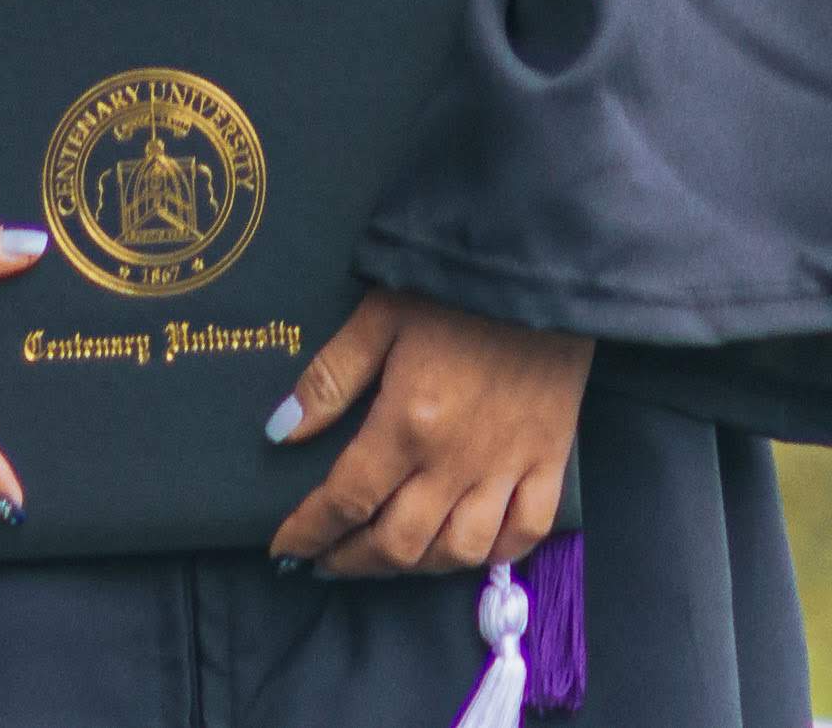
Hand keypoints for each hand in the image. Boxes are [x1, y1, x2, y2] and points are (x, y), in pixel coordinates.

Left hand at [267, 289, 590, 577]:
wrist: (537, 263)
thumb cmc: (450, 286)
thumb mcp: (378, 316)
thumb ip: (330, 378)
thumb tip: (280, 432)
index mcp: (407, 423)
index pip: (347, 499)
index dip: (310, 531)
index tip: (284, 548)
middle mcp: (456, 462)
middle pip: (398, 542)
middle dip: (353, 559)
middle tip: (327, 558)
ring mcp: (508, 468)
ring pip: (457, 552)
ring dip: (414, 567)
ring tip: (384, 558)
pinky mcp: (550, 462)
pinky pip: (525, 534)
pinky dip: (494, 555)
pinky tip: (467, 550)